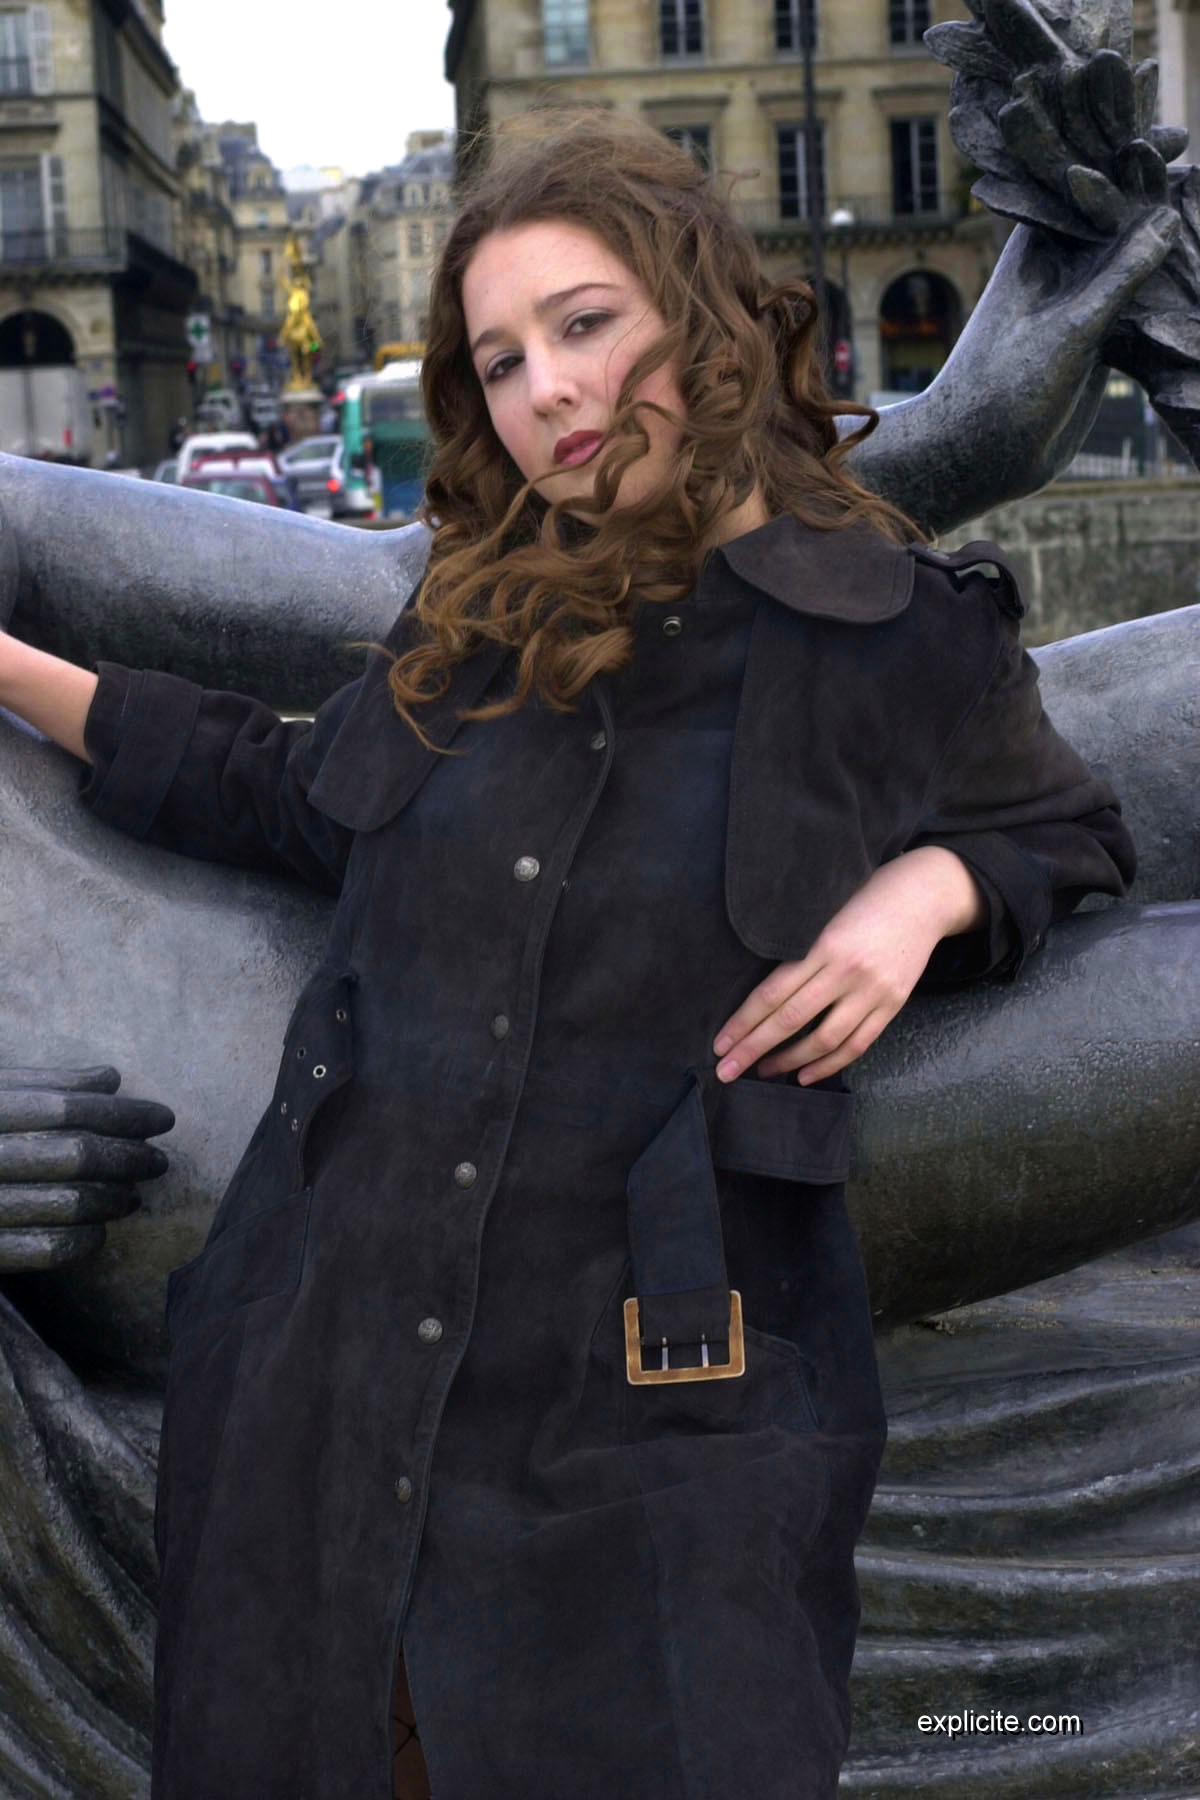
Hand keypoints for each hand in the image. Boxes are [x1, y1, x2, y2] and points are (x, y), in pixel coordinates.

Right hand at [0, 1067, 173, 1270]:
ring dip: (112, 1200)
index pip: (67, 1108)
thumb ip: (43, 1085)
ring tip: (134, 1195)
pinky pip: (44, 1250)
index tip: (163, 1118)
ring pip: (66, 1204)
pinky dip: (82, 1241)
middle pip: (74, 1154)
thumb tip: (109, 1077)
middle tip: (159, 1161)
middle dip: (128, 1157)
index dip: (123, 1112)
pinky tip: (99, 1231)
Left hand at [711, 849, 982, 1085]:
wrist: (924, 895)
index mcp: (823, 945)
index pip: (773, 993)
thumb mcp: (825, 914)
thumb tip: (761, 993)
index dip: (743, 1022)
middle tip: (727, 1071)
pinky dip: (829, 1064)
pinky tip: (805, 1075)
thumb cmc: (864, 898)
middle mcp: (847, 971)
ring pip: (825, 1039)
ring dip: (790, 1061)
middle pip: (791, 1020)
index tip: (720, 1043)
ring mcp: (873, 991)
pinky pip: (857, 1044)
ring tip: (764, 1071)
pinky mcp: (893, 1004)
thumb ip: (799, 950)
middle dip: (754, 1048)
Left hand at [854, 0, 1186, 527]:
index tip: (1173, 140)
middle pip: (1119, 220)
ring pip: (1136, 264)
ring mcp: (1083, 304)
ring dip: (1170, 250)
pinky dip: (1169, 295)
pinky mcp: (1099, 343)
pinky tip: (1197, 288)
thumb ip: (1118, 274)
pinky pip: (1142, 307)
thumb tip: (1165, 216)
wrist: (978, 457)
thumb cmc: (1003, 387)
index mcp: (1040, 248)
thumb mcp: (1068, 326)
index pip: (1089, 186)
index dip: (1129, 160)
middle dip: (1158, 201)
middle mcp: (1062, 268)